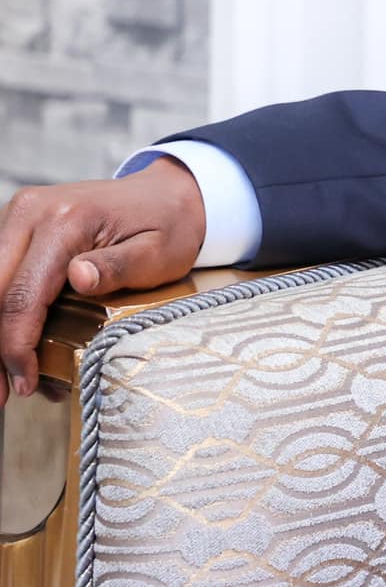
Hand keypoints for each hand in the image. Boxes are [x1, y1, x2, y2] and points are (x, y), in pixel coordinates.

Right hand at [0, 159, 205, 401]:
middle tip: (5, 393)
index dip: (16, 346)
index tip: (24, 383)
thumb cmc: (168, 226)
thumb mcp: (158, 252)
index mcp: (65, 221)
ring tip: (11, 374)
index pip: (22, 295)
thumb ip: (119, 266)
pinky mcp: (16, 226)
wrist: (167, 194)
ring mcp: (19, 216)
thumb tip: (78, 278)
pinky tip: (18, 343)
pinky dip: (4, 310)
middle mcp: (31, 212)